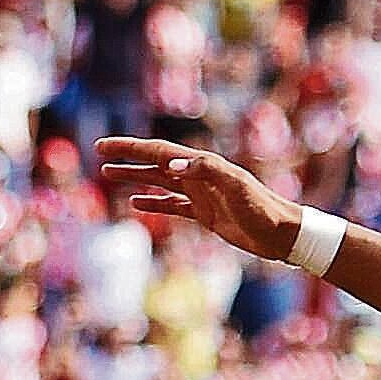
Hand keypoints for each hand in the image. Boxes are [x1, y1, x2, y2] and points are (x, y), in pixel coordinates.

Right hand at [92, 138, 303, 260]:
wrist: (281, 233)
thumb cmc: (262, 208)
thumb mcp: (235, 186)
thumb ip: (205, 170)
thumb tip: (170, 163)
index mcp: (201, 165)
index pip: (158, 151)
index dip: (131, 148)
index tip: (104, 146)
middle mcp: (198, 175)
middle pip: (154, 162)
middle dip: (127, 157)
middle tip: (99, 151)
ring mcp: (200, 194)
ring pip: (159, 182)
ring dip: (134, 177)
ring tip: (108, 174)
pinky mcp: (205, 213)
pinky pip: (172, 205)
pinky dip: (153, 202)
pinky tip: (136, 203)